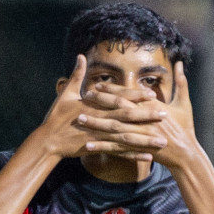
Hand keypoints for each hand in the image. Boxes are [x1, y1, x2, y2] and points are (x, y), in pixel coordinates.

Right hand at [34, 56, 168, 162]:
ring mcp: (100, 136)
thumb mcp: (66, 94)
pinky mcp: (98, 148)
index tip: (152, 94)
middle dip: (146, 116)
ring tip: (162, 141)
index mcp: (94, 106)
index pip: (119, 99)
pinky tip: (148, 157)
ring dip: (145, 139)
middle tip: (165, 115)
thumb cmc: (56, 117)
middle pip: (127, 118)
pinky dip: (134, 155)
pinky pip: (119, 153)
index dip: (136, 96)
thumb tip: (80, 56)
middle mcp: (100, 120)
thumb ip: (76, 76)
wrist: (48, 141)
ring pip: (126, 137)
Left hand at [75, 60, 200, 169]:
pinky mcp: (137, 149)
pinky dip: (102, 147)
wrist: (186, 153)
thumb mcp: (184, 103)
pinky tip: (88, 146)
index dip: (111, 90)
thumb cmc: (185, 128)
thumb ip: (181, 82)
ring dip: (95, 124)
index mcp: (152, 106)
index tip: (96, 85)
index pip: (127, 95)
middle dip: (99, 103)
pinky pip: (116, 148)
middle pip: (117, 109)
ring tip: (79, 120)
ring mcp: (140, 135)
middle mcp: (144, 119)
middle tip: (83, 98)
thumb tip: (180, 63)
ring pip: (113, 128)